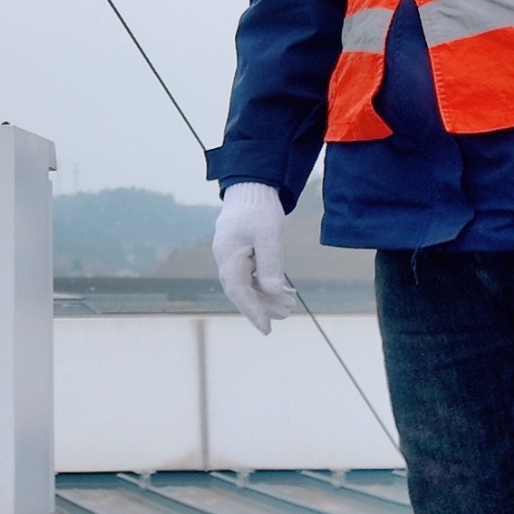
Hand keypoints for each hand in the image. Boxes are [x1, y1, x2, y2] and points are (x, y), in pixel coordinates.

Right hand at [213, 182, 303, 333]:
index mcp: (229, 255)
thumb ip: (270, 264)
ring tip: (288, 305)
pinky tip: (281, 290)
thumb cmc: (260, 208)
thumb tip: (272, 292)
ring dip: (264, 297)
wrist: (251, 185)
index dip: (253, 311)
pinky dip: (263, 284)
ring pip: (245, 284)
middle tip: (285, 315)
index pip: (239, 291)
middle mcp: (225, 258)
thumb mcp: (269, 235)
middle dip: (261, 307)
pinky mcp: (237, 251)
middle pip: (240, 291)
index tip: (267, 328)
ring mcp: (229, 255)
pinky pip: (248, 275)